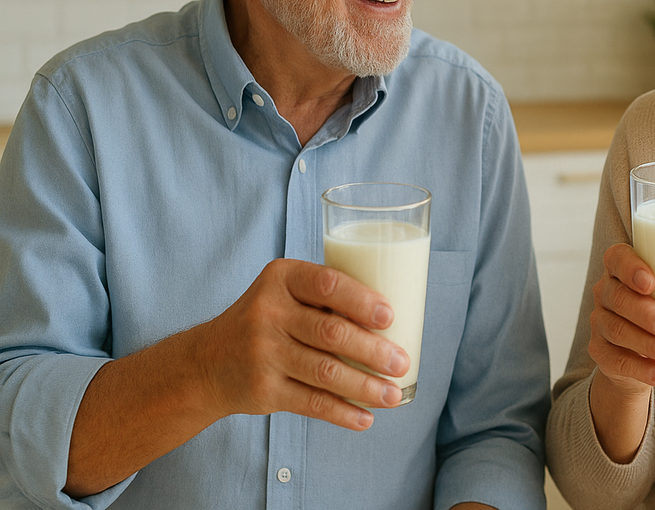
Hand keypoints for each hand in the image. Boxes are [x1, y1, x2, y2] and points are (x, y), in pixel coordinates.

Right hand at [66, 258, 410, 497]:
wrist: (208, 361)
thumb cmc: (269, 319)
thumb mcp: (286, 292)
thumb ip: (327, 298)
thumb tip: (398, 319)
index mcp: (281, 278)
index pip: (327, 285)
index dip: (362, 302)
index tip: (390, 317)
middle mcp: (268, 312)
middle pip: (332, 333)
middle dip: (374, 351)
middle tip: (402, 363)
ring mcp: (263, 353)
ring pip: (326, 373)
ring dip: (366, 387)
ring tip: (393, 395)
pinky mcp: (262, 390)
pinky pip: (311, 403)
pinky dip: (342, 413)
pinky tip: (366, 418)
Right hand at [587, 243, 654, 462]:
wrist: (642, 354)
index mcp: (624, 269)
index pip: (616, 258)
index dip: (630, 267)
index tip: (652, 282)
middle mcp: (606, 292)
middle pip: (617, 297)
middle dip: (645, 313)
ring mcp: (600, 323)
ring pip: (616, 330)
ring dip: (645, 343)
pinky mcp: (601, 353)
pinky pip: (615, 361)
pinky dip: (640, 370)